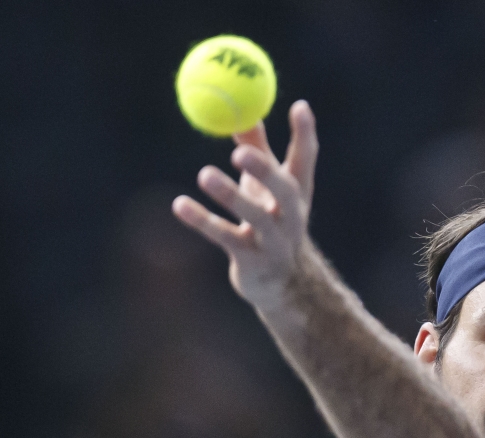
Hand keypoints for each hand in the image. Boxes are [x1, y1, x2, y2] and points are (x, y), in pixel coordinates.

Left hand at [172, 100, 319, 309]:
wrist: (281, 284)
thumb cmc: (270, 223)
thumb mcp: (266, 188)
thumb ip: (257, 149)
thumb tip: (244, 111)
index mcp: (297, 194)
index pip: (305, 160)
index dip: (305, 134)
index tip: (300, 107)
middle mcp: (291, 216)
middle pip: (283, 190)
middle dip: (264, 170)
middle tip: (240, 151)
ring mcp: (274, 241)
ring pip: (255, 217)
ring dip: (231, 196)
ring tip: (205, 175)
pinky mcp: (252, 260)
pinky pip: (225, 238)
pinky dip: (202, 221)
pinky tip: (179, 205)